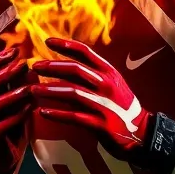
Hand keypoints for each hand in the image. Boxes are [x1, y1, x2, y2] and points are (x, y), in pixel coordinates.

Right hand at [0, 45, 32, 173]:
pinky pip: (2, 125)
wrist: (3, 159)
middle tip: (23, 64)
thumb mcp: (17, 105)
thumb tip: (32, 66)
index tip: (16, 50)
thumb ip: (21, 87)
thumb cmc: (11, 128)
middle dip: (6, 72)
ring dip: (13, 94)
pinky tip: (30, 110)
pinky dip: (16, 116)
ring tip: (30, 88)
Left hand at [31, 37, 174, 173]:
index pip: (86, 52)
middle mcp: (107, 85)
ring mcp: (104, 105)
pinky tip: (43, 112)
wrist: (142, 133)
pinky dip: (57, 114)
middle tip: (34, 67)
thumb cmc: (121, 107)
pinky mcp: (100, 124)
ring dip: (49, 91)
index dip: (66, 45)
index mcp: (109, 73)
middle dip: (52, 67)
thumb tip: (64, 65)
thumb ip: (92, 75)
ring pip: (72, 92)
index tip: (47, 41)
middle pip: (75, 70)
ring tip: (32, 90)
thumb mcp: (112, 85)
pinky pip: (74, 117)